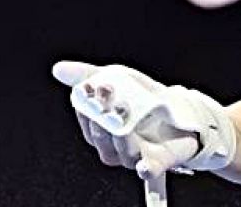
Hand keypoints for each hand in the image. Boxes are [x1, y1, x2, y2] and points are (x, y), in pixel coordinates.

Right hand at [52, 60, 206, 180]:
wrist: (182, 111)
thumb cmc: (143, 101)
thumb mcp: (118, 79)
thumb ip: (89, 76)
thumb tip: (58, 68)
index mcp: (102, 131)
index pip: (88, 123)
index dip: (87, 107)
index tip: (90, 88)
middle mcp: (116, 147)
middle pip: (103, 138)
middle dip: (103, 115)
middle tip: (107, 92)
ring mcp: (136, 156)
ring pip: (122, 153)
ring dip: (122, 135)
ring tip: (124, 111)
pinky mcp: (159, 162)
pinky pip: (150, 171)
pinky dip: (145, 170)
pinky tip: (143, 166)